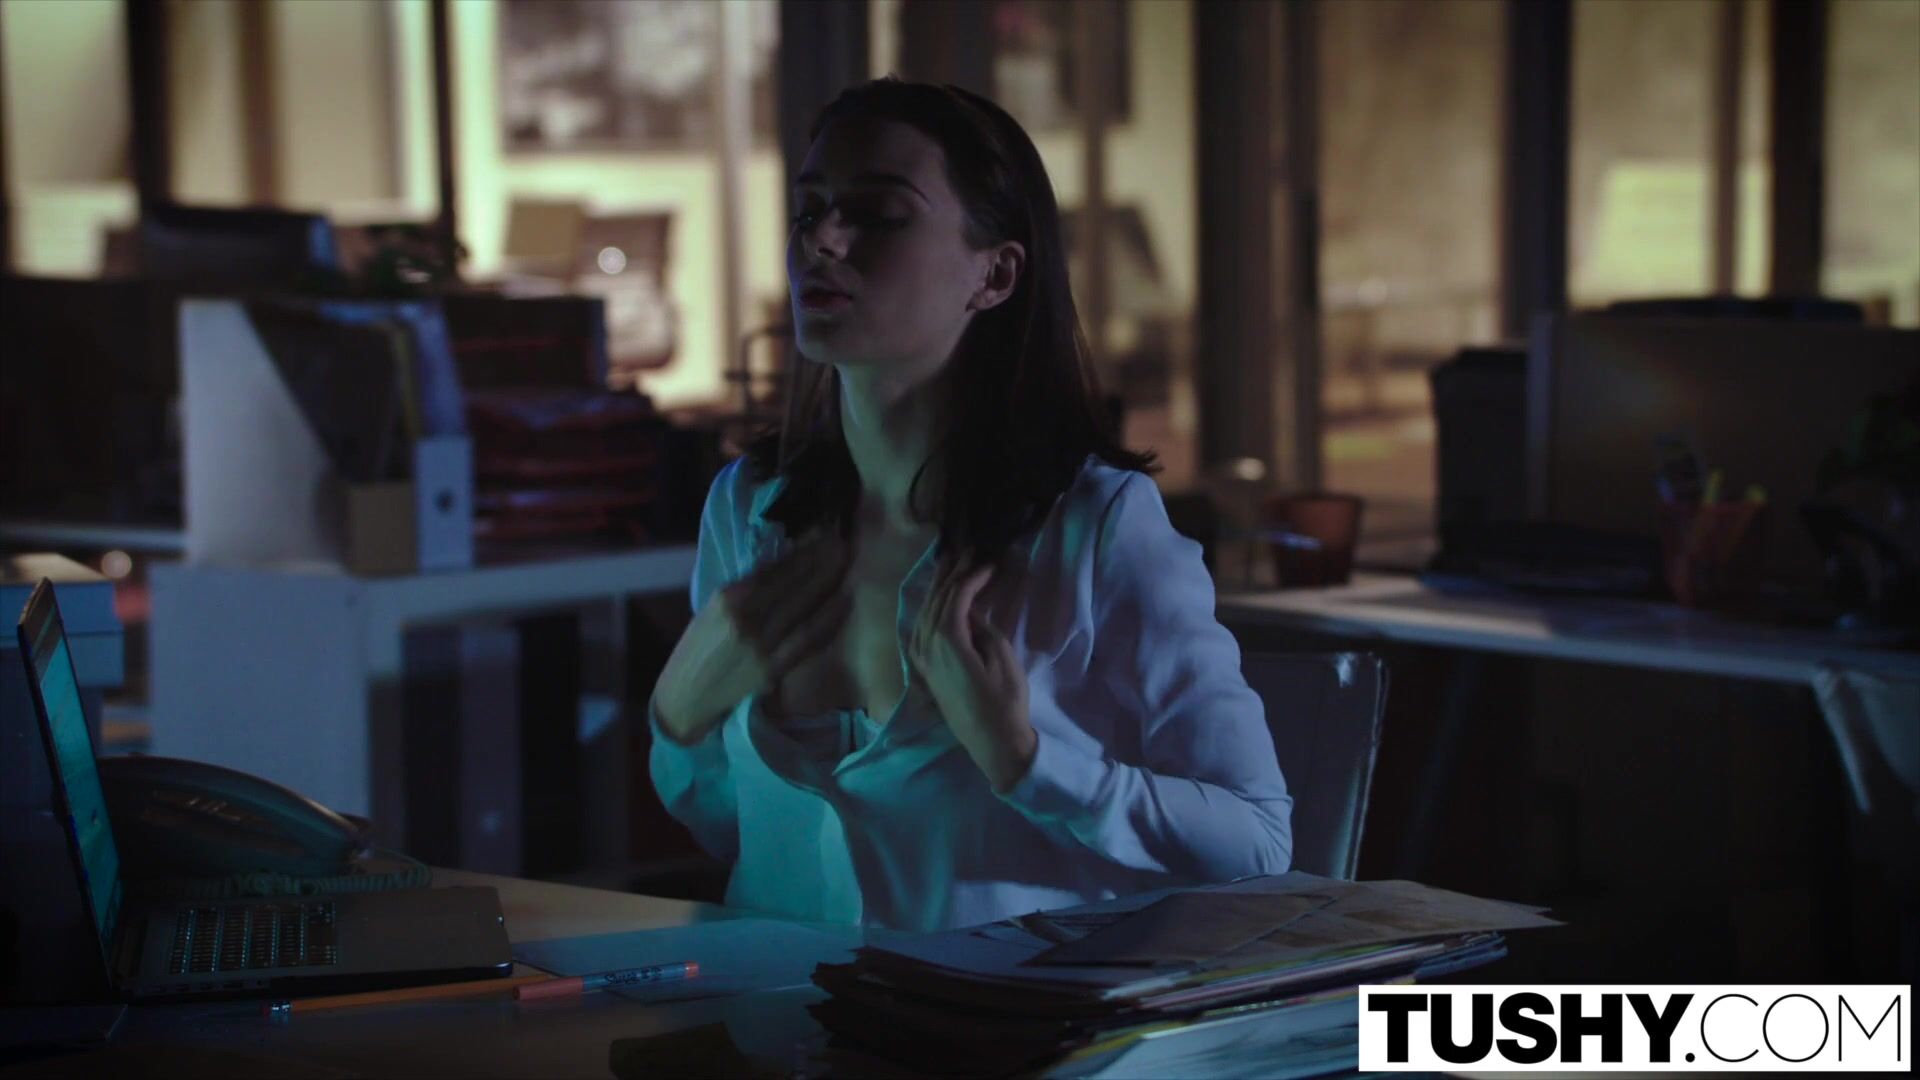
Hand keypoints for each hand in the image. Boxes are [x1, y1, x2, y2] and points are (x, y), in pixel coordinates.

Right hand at [654, 532, 853, 744]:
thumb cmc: (697, 648)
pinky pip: (807, 640)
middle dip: (821, 562)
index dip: (802, 552)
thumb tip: (784, 564)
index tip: (822, 535)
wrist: (685, 697)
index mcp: (728, 598)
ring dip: (828, 584)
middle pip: (793, 585)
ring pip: (804, 609)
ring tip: (846, 564)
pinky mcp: (773, 669)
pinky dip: (828, 619)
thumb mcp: (712, 609)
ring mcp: (762, 645)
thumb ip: (744, 589)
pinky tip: (844, 602)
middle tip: (843, 543)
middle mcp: (746, 618)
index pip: (773, 569)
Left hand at [908, 549, 1035, 792]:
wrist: (992, 741)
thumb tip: (969, 610)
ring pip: (925, 611)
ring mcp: (920, 658)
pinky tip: (936, 600)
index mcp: (946, 640)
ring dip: (938, 588)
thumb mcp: (1001, 656)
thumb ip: (981, 626)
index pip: (956, 596)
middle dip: (952, 574)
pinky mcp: (923, 668)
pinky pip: (921, 627)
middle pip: (936, 599)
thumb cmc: (1004, 699)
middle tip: (967, 552)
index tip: (989, 562)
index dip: (972, 576)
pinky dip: (930, 608)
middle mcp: (926, 645)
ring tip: (950, 565)